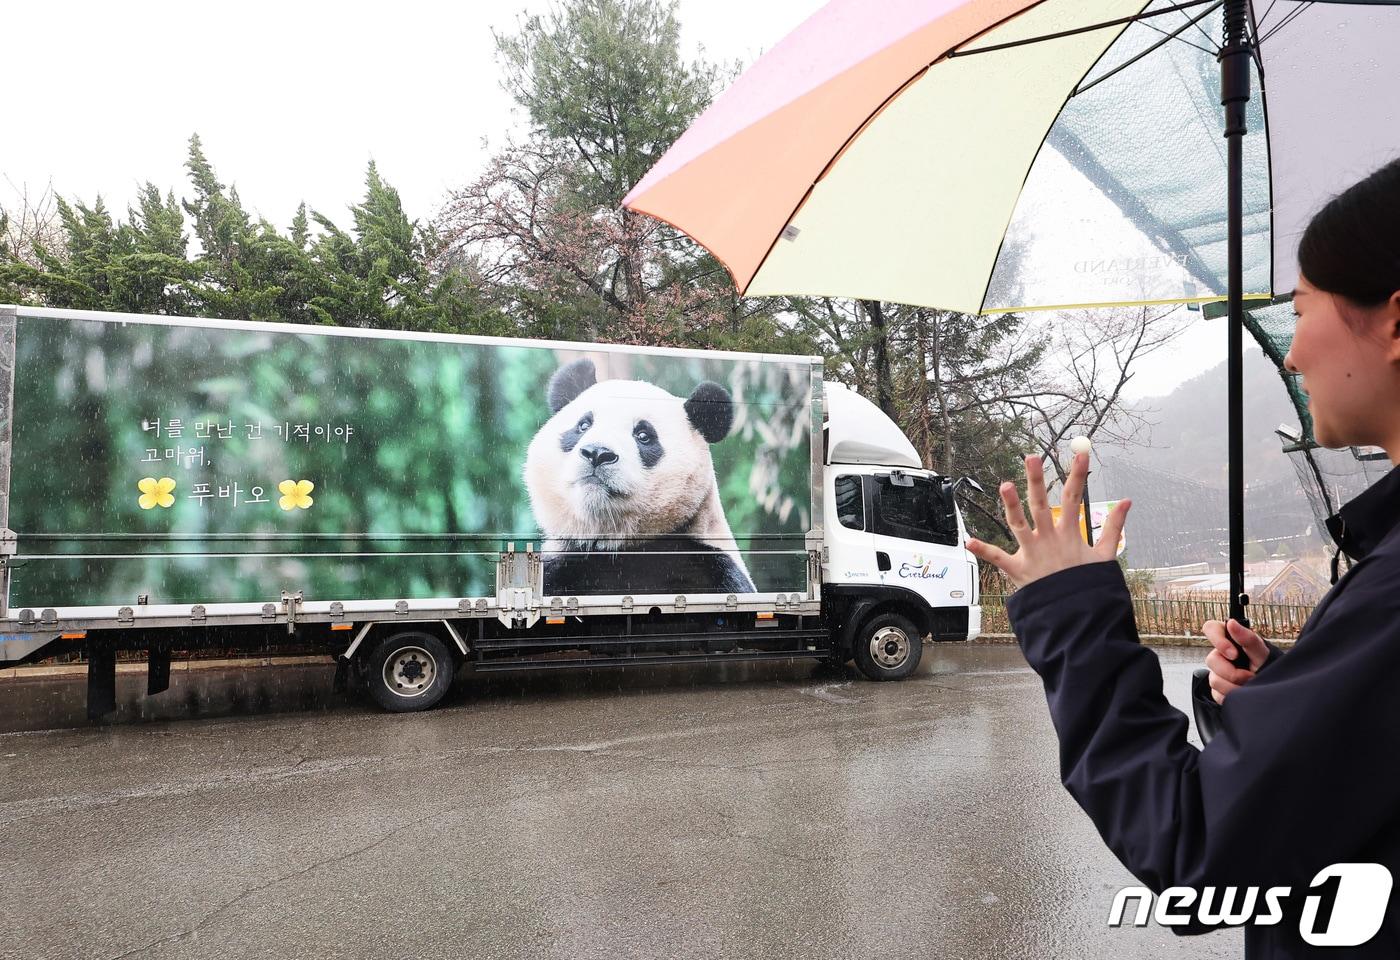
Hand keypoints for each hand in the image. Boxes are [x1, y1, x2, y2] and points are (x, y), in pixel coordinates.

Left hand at [965, 452, 1130, 588]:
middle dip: (1037, 481)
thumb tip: (1127, 501)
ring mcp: (1033, 554)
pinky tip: (969, 541)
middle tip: (1032, 458)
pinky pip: (999, 559)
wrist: (1078, 616)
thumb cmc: (1089, 585)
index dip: (1078, 474)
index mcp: (1069, 534)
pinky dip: (984, 551)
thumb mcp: (1104, 555)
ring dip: (1011, 506)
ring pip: (1019, 525)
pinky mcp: (1019, 570)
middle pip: (1041, 504)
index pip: (1074, 498)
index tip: (1080, 453)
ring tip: (1005, 484)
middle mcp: (1049, 540)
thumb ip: (1114, 526)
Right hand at [1202, 618, 1269, 703]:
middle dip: (1232, 672)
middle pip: (1211, 660)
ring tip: (1249, 685)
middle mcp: (1220, 654)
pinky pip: (1217, 693)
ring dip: (1233, 686)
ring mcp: (1217, 671)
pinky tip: (1242, 692)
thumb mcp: (1262, 652)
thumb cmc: (1269, 665)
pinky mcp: (1217, 688)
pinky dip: (1231, 695)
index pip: (1210, 629)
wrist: (1273, 686)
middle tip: (1249, 675)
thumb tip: (1231, 623)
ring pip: (1214, 680)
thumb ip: (1248, 638)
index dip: (1218, 641)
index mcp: (1229, 639)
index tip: (1234, 654)